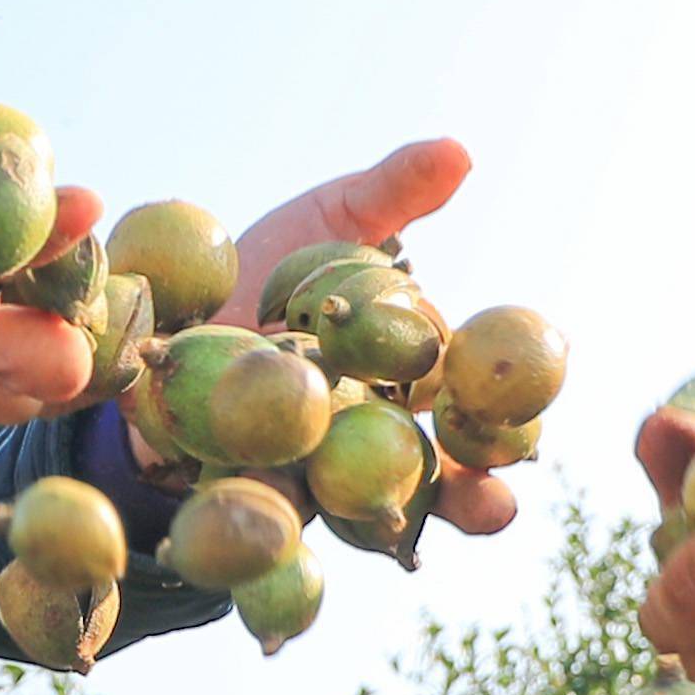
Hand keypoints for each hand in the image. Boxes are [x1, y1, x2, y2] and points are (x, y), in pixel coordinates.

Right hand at [0, 46, 105, 467]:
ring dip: (81, 340)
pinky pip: (16, 403)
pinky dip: (60, 366)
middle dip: (77, 315)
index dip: (23, 238)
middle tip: (107, 259)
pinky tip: (85, 314)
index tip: (89, 198)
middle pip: (12, 358)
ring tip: (106, 281)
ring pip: (28, 390)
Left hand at [190, 135, 513, 538]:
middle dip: (469, 497)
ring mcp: (314, 479)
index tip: (532, 435)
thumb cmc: (264, 267)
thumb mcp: (330, 224)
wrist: (161, 312)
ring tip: (407, 537)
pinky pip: (272, 528)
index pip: (474, 412)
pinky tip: (291, 542)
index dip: (507, 428)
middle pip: (436, 480)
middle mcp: (372, 443)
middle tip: (494, 502)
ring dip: (393, 530)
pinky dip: (283, 536)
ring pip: (366, 518)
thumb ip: (393, 196)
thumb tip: (462, 152)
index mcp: (411, 385)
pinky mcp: (248, 501)